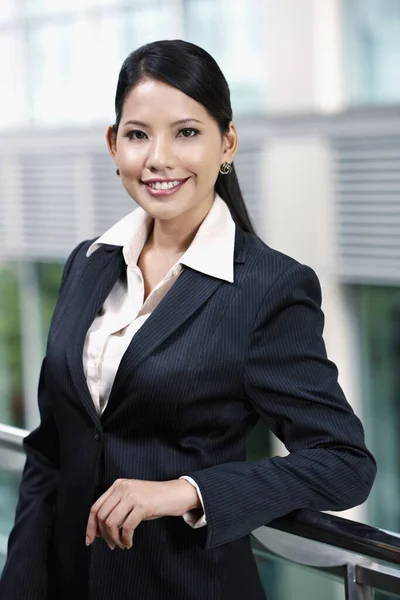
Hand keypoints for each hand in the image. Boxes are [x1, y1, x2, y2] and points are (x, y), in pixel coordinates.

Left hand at [85, 478, 200, 549]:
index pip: (96, 507)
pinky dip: (126, 539)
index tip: (90, 540)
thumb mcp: (132, 500)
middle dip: (103, 535)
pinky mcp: (142, 505)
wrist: (176, 493)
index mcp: (117, 485)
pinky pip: (127, 527)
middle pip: (102, 516)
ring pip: (112, 522)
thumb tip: (99, 531)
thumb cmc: (154, 499)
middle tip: (111, 545)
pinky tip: (129, 542)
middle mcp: (122, 488)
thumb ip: (116, 510)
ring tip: (121, 544)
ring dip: (114, 539)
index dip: (90, 526)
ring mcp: (132, 495)